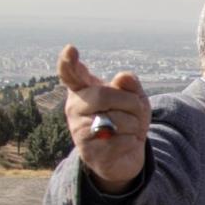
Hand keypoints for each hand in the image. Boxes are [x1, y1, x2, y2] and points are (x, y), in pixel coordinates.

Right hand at [57, 45, 150, 193]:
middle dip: (130, 103)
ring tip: (128, 130)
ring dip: (135, 125)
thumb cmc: (127, 119)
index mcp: (83, 89)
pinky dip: (132, 141)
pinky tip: (124, 144)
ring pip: (117, 120)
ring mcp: (78, 130)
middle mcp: (74, 108)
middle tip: (135, 111)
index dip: (69, 62)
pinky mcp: (88, 151)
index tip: (70, 49)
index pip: (70, 72)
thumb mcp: (135, 99)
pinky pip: (121, 140)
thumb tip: (123, 77)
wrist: (125, 154)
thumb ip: (131, 85)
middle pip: (104, 94)